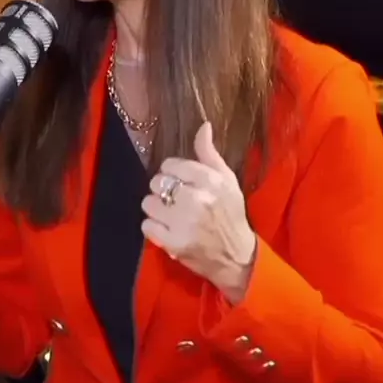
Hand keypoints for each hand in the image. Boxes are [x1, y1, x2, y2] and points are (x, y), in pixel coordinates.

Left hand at [142, 122, 255, 304]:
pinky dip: (153, 227)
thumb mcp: (227, 180)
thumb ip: (209, 154)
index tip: (180, 182)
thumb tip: (203, 126)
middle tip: (175, 200)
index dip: (172, 172)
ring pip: (148, 203)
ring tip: (169, 215)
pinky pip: (146, 225)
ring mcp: (184, 223)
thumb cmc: (230, 214)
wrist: (236, 256)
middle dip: (162, 190)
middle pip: (157, 182)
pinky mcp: (174, 244)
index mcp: (211, 181)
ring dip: (156, 209)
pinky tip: (166, 228)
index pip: (171, 165)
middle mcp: (198, 200)